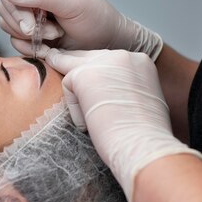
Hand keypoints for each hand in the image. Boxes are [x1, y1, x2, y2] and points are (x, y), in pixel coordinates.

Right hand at [0, 0, 162, 59]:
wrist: (104, 42)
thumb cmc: (94, 16)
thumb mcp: (71, 0)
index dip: (15, 6)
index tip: (36, 19)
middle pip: (3, 8)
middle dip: (27, 24)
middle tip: (54, 29)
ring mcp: (25, 13)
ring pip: (6, 26)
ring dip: (31, 36)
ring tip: (56, 34)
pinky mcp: (27, 33)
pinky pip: (14, 41)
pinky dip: (30, 47)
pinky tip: (49, 45)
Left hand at [46, 48, 201, 201]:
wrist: (143, 145)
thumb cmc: (146, 136)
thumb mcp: (143, 101)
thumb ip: (125, 88)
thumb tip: (105, 91)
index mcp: (141, 61)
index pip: (109, 60)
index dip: (99, 75)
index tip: (91, 88)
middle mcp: (124, 56)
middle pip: (89, 57)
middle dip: (77, 71)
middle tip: (56, 65)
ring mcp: (104, 62)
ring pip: (75, 69)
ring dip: (77, 95)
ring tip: (87, 120)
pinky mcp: (84, 74)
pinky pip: (68, 86)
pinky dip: (75, 108)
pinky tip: (88, 124)